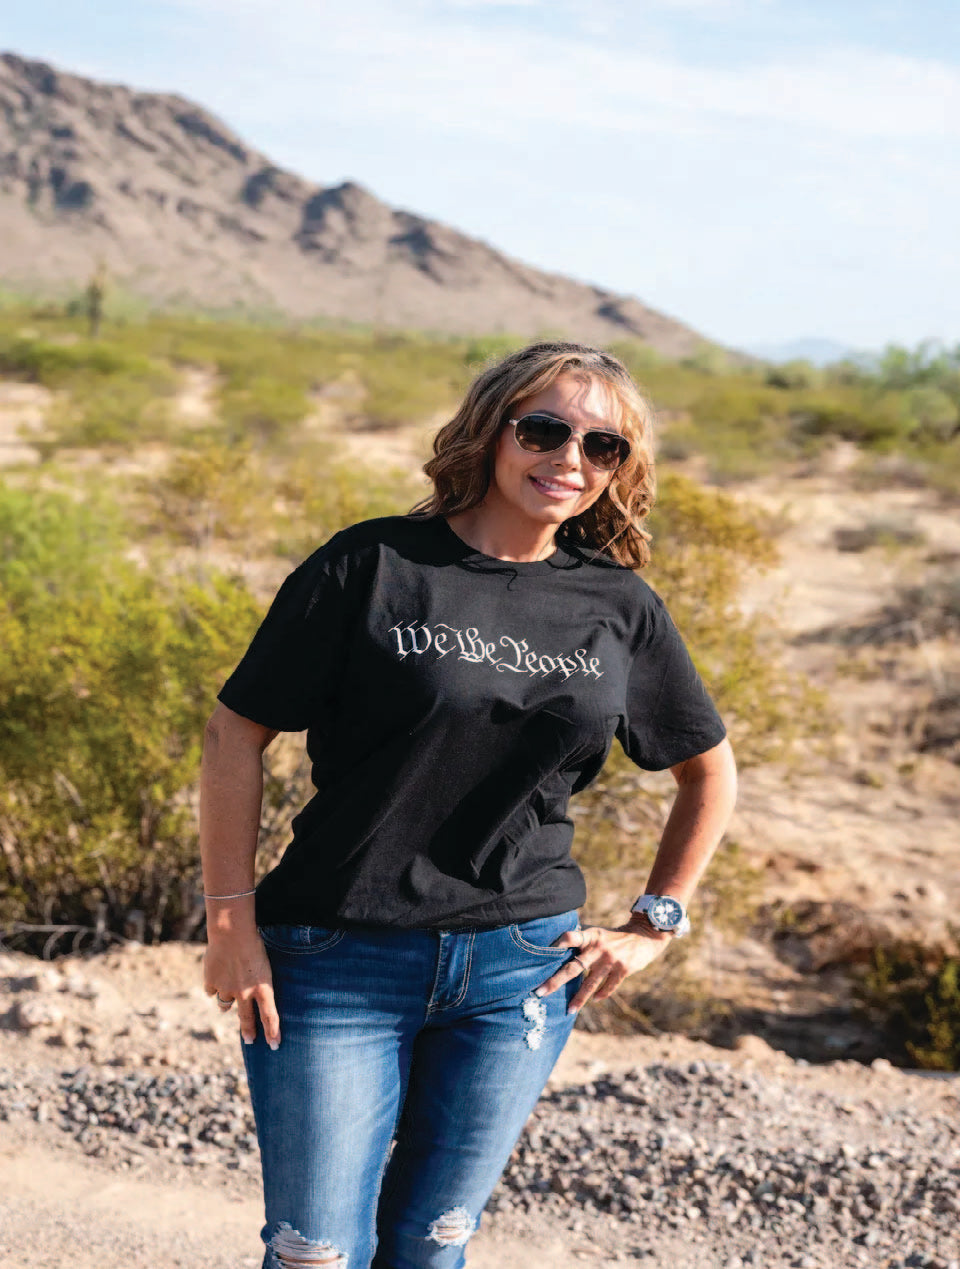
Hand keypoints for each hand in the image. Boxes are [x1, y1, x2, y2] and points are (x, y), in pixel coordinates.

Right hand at [202, 930, 280, 1048]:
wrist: (232, 931)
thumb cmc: (254, 943)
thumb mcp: (264, 964)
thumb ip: (258, 983)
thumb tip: (249, 997)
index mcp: (263, 987)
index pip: (270, 1016)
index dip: (273, 1032)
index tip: (274, 1046)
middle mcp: (245, 993)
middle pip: (246, 1019)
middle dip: (248, 1032)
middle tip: (250, 1040)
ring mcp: (227, 989)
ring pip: (224, 1005)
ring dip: (226, 1003)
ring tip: (229, 995)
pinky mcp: (211, 983)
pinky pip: (211, 990)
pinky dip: (213, 985)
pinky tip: (216, 975)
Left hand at [534, 923, 672, 1013]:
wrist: (644, 936)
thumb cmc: (613, 938)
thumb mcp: (598, 934)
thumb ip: (582, 942)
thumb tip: (558, 950)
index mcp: (590, 936)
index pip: (571, 937)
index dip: (559, 943)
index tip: (545, 953)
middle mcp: (598, 948)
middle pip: (573, 967)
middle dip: (556, 981)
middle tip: (540, 992)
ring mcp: (611, 960)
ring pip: (590, 983)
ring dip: (578, 998)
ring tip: (569, 1010)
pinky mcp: (623, 970)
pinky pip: (608, 987)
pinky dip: (601, 994)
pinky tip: (594, 1000)